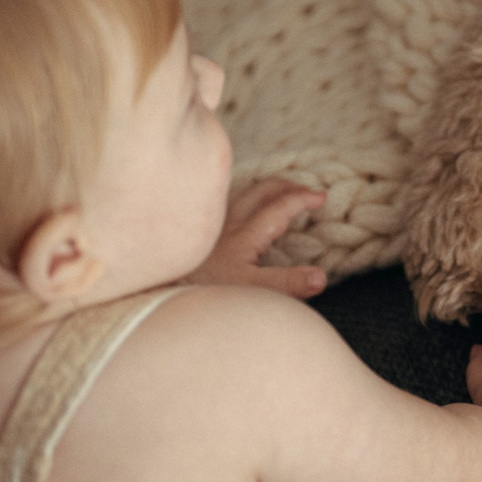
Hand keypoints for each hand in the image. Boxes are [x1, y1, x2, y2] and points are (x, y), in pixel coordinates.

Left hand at [186, 179, 328, 297]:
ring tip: (277, 192)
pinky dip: (239, 198)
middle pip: (260, 191)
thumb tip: (320, 276)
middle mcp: (227, 224)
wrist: (160, 296)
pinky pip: (221, 204)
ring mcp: (210, 227)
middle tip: (305, 190)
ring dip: (263, 189)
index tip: (321, 198)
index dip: (303, 198)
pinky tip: (238, 207)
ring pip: (239, 194)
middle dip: (286, 185)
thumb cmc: (205, 295)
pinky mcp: (195, 234)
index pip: (280, 205)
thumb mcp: (253, 293)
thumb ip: (288, 284)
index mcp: (245, 235)